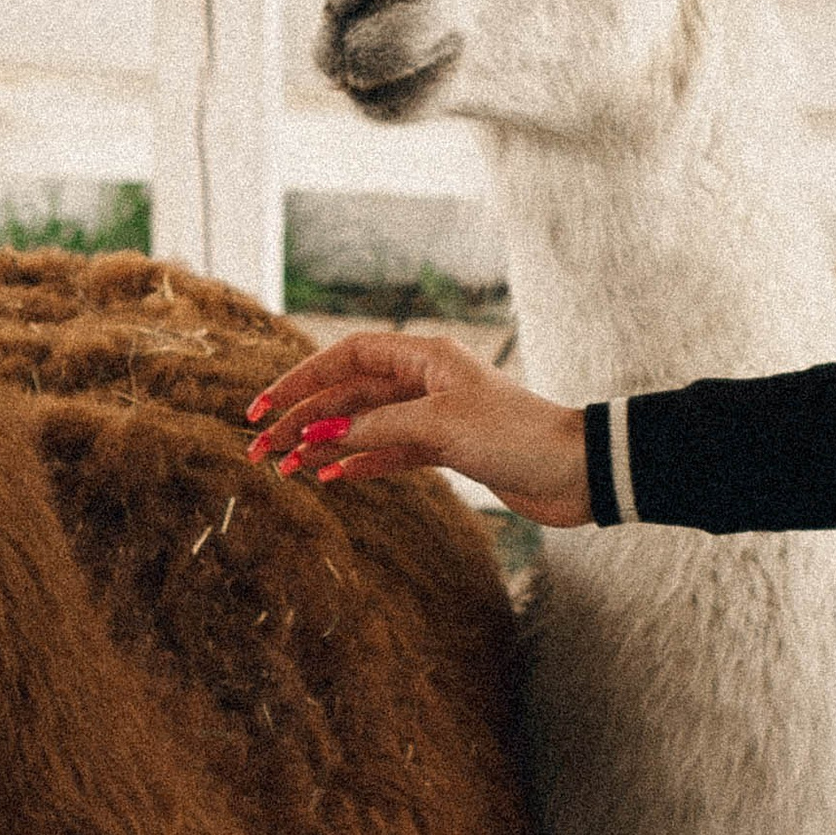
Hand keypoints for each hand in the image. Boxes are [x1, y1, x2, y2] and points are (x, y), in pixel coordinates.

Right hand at [246, 330, 592, 527]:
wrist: (574, 472)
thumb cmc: (515, 435)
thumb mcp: (439, 426)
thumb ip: (376, 428)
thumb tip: (320, 437)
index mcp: (425, 357)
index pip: (347, 357)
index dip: (302, 379)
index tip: (263, 407)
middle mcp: (426, 381)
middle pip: (349, 394)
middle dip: (303, 420)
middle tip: (261, 450)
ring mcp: (435, 415)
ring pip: (364, 426)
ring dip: (324, 446)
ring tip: (286, 470)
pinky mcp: (446, 449)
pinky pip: (389, 452)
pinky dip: (359, 463)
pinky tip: (331, 477)